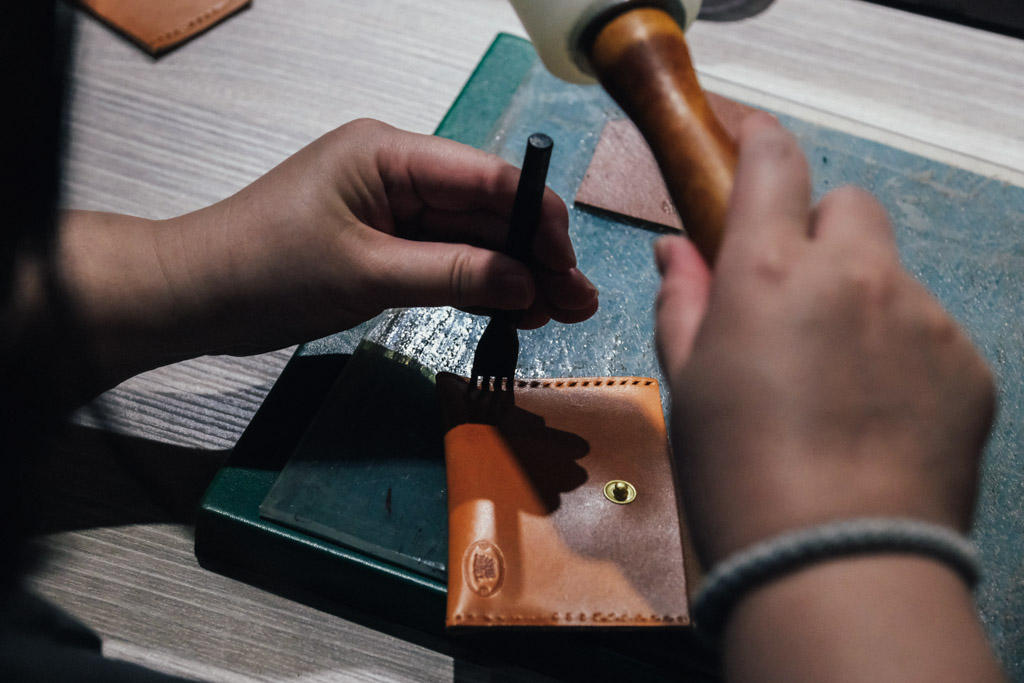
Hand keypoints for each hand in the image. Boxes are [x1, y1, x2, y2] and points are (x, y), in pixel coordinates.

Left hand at [55, 120, 597, 387]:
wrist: (199, 296)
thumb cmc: (268, 269)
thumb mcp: (367, 273)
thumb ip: (454, 273)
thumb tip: (526, 282)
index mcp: (391, 154)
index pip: (485, 176)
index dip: (537, 217)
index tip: (569, 262)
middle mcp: (399, 173)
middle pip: (487, 210)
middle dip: (535, 255)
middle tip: (580, 301)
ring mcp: (394, 211)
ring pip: (472, 239)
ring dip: (515, 275)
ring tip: (562, 313)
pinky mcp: (386, 245)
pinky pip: (447, 260)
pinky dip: (479, 286)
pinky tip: (517, 309)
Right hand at [654, 113, 993, 567]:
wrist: (835, 561)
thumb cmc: (739, 474)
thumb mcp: (689, 383)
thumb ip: (684, 302)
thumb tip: (677, 254)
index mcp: (769, 274)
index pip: (772, 165)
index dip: (759, 140)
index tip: (750, 137)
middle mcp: (854, 276)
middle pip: (847, 205)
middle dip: (818, 231)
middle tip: (794, 292)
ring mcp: (920, 316)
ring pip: (891, 272)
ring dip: (861, 298)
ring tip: (836, 378)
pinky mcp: (967, 362)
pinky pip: (929, 329)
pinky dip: (901, 350)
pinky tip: (876, 412)